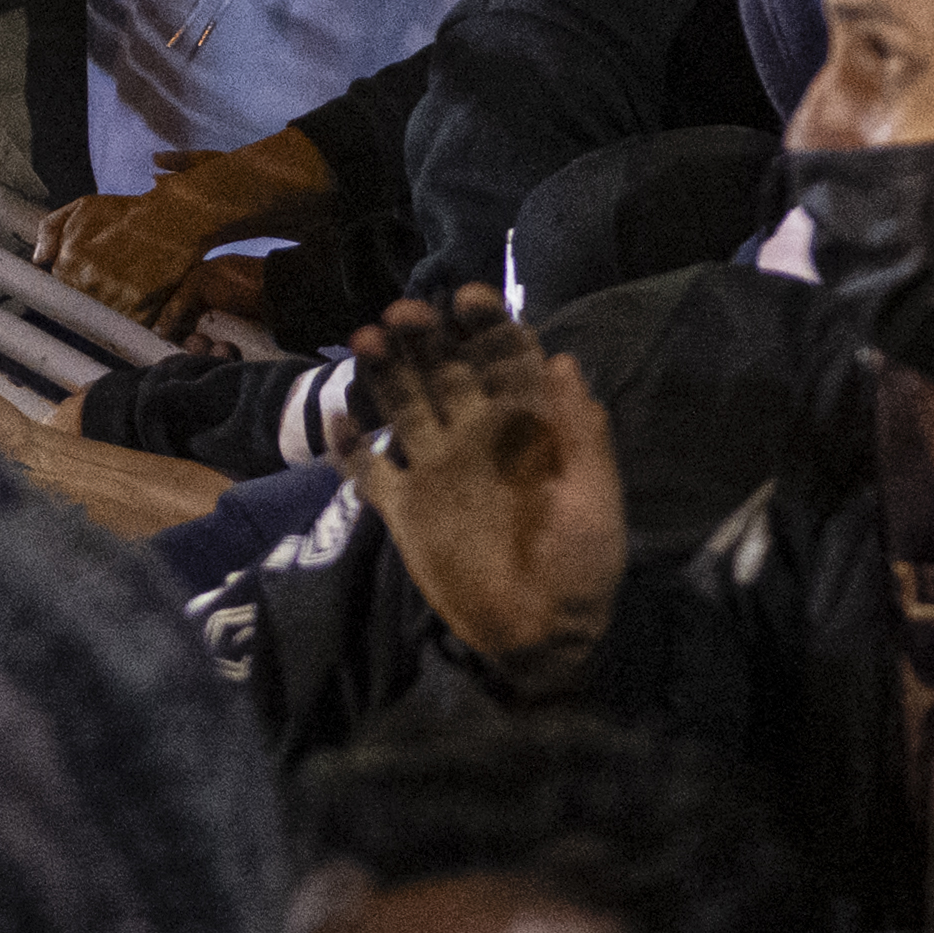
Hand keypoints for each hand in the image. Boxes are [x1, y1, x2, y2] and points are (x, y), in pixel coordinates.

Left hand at [37, 178, 245, 328]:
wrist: (174, 220)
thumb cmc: (126, 214)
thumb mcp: (82, 208)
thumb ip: (50, 229)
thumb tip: (38, 261)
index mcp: (70, 260)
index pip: (55, 291)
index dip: (67, 290)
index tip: (77, 288)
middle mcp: (89, 282)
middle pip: (75, 307)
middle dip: (86, 299)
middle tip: (105, 285)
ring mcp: (115, 299)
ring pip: (98, 319)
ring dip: (106, 311)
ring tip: (121, 291)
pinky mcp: (140, 312)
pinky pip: (123, 327)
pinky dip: (126, 319)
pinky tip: (134, 302)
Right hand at [338, 293, 626, 682]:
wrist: (547, 635)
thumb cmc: (583, 563)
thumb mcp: (595, 496)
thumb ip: (581, 431)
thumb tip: (564, 360)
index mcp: (526, 427)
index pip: (503, 359)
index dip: (487, 325)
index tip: (469, 297)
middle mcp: (476, 436)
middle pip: (444, 370)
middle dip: (427, 336)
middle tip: (405, 313)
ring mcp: (436, 469)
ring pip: (402, 404)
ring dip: (384, 371)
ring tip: (365, 338)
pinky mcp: (404, 509)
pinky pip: (367, 470)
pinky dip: (348, 446)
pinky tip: (338, 418)